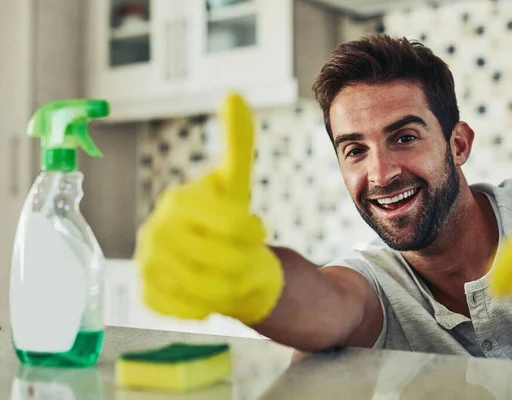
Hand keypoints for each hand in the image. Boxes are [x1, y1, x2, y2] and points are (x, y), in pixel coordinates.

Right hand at [134, 93, 282, 324]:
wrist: (214, 261)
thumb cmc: (228, 222)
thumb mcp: (235, 184)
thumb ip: (237, 142)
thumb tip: (233, 94)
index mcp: (178, 202)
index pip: (217, 217)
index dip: (243, 226)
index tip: (259, 230)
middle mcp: (155, 231)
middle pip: (212, 257)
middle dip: (240, 259)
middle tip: (247, 256)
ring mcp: (148, 264)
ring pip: (200, 287)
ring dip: (229, 285)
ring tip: (234, 275)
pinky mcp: (148, 294)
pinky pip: (181, 309)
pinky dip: (205, 305)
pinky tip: (212, 293)